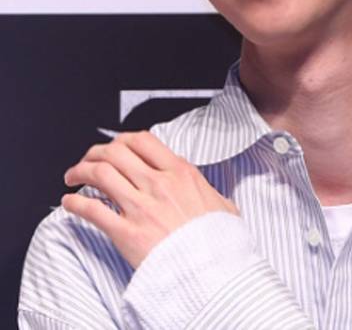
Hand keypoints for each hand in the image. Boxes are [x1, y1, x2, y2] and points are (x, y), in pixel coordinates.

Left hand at [61, 130, 238, 268]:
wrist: (212, 271)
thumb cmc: (218, 241)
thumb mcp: (223, 205)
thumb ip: (210, 192)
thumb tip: (210, 194)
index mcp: (181, 173)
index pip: (143, 141)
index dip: (122, 140)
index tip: (115, 146)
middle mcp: (159, 184)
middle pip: (116, 152)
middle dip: (95, 152)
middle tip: (88, 160)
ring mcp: (141, 207)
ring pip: (100, 174)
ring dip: (80, 172)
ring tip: (73, 177)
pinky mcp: (126, 233)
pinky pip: (93, 210)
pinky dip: (75, 203)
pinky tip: (69, 203)